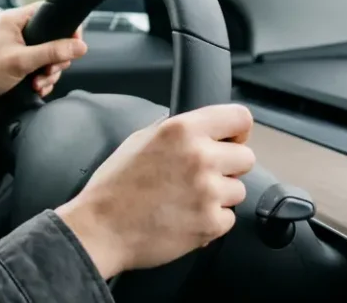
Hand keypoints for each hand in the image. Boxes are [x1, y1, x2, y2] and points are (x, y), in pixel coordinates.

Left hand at [0, 2, 86, 136]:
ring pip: (48, 58)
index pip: (49, 12)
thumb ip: (53, 52)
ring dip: (48, 74)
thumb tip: (80, 46)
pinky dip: (42, 80)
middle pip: (53, 39)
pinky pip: (40, 70)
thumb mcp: (22, 61)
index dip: (66, 27)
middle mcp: (16, 32)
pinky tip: (36, 89)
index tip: (74, 45)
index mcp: (14, 20)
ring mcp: (17, 49)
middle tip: (49, 70)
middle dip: (56, 59)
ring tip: (38, 83)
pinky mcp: (17, 66)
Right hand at [55, 104, 256, 279]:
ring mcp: (208, 192)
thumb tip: (200, 129)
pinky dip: (211, 221)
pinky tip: (185, 218)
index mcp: (181, 131)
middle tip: (200, 176)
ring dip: (219, 196)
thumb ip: (175, 131)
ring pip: (238, 190)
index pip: (239, 117)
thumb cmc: (114, 186)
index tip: (230, 141)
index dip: (237, 131)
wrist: (100, 228)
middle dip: (227, 167)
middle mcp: (199, 157)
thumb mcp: (138, 140)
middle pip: (246, 157)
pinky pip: (228, 218)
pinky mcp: (211, 223)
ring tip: (186, 200)